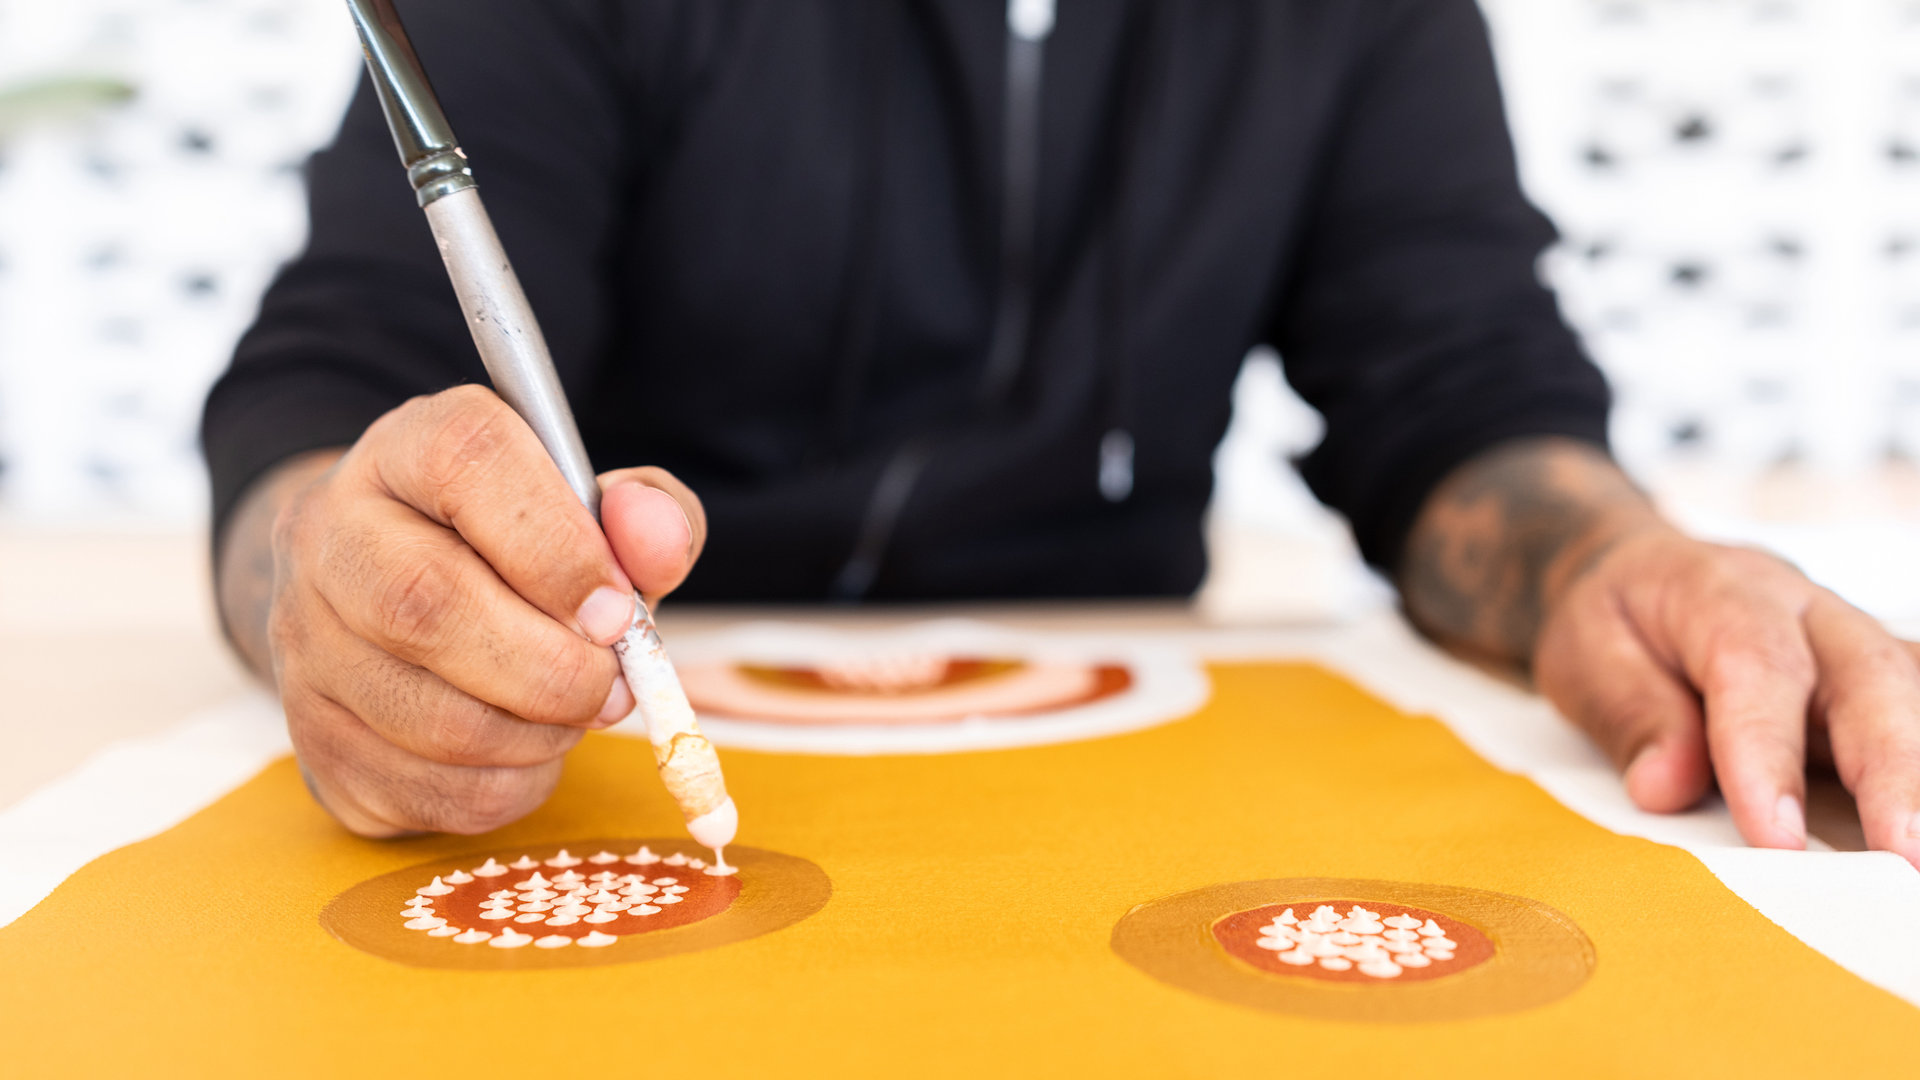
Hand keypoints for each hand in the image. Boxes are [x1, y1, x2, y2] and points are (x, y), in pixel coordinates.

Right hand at [226, 385, 705, 836]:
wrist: (391, 597)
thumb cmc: (516, 548)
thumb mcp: (593, 508)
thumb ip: (647, 513)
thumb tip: (655, 545)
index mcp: (407, 449)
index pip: (467, 460)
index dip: (557, 545)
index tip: (616, 608)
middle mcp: (330, 534)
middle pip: (426, 604)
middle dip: (551, 666)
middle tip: (611, 681)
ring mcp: (302, 641)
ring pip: (430, 718)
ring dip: (539, 734)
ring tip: (575, 710)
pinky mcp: (311, 739)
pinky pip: (429, 791)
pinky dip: (508, 785)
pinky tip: (527, 749)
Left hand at [1535, 525, 1919, 865]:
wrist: (1639, 574)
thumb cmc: (1615, 621)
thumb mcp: (1585, 654)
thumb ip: (1629, 714)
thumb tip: (1666, 786)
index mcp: (1722, 592)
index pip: (1757, 669)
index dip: (1769, 754)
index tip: (1776, 838)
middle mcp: (1805, 611)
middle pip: (1870, 676)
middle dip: (1893, 770)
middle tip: (1904, 856)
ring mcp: (1849, 641)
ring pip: (1909, 690)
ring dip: (1919, 773)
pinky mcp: (1871, 679)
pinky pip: (1914, 706)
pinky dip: (1918, 759)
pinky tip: (1919, 818)